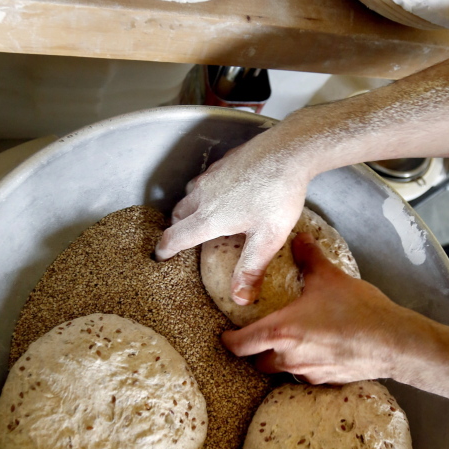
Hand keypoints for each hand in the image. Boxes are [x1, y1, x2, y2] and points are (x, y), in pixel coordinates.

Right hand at [155, 127, 310, 304]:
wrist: (289, 150)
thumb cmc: (279, 195)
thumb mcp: (268, 238)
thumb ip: (251, 269)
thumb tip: (239, 299)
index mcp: (209, 218)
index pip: (174, 237)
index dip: (164, 251)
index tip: (160, 258)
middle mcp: (203, 195)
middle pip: (177, 215)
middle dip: (176, 229)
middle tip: (183, 241)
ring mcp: (211, 175)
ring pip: (189, 194)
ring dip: (189, 208)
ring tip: (202, 218)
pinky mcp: (222, 161)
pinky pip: (204, 179)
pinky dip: (204, 191)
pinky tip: (224, 193)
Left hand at [221, 233, 420, 382]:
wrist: (392, 341)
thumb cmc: (356, 310)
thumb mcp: (328, 276)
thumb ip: (309, 257)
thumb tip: (299, 238)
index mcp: (280, 331)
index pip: (239, 345)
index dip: (228, 341)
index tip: (225, 336)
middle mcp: (288, 357)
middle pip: (257, 362)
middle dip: (255, 351)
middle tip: (260, 336)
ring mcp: (307, 373)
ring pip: (281, 370)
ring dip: (280, 358)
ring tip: (290, 342)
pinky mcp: (326, 381)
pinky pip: (305, 376)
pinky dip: (305, 365)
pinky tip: (318, 350)